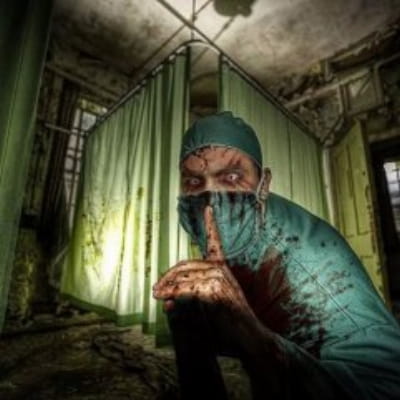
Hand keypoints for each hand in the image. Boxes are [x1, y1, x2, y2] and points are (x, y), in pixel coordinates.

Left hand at [152, 205, 255, 320]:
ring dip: (167, 287)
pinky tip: (166, 300)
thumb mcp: (206, 310)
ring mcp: (220, 278)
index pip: (215, 242)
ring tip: (157, 296)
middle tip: (156, 289)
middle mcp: (222, 269)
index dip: (211, 224)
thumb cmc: (229, 326)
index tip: (208, 208)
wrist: (249, 340)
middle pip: (186, 265)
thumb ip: (187, 302)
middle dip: (168, 276)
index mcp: (222, 268)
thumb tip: (167, 302)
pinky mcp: (216, 290)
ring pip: (184, 278)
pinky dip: (174, 294)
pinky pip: (188, 289)